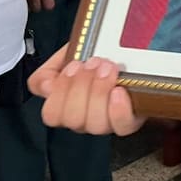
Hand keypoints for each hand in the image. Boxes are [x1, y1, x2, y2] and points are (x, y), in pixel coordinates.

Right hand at [28, 45, 144, 135]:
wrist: (135, 55)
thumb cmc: (101, 55)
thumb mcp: (71, 54)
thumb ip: (50, 69)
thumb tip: (46, 86)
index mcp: (67, 106)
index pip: (52, 115)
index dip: (60, 91)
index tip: (74, 65)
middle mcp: (86, 118)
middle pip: (73, 119)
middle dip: (82, 86)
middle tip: (95, 63)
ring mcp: (108, 121)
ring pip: (94, 124)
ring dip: (99, 93)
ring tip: (109, 69)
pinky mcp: (131, 120)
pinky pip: (122, 126)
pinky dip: (118, 110)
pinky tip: (119, 91)